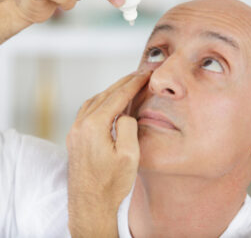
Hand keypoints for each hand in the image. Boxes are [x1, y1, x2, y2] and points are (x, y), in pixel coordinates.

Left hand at [67, 71, 150, 236]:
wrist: (90, 207)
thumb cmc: (111, 185)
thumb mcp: (129, 156)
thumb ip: (128, 126)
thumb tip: (125, 113)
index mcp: (94, 126)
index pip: (118, 96)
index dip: (134, 83)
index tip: (145, 74)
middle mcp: (80, 124)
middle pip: (105, 95)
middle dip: (124, 82)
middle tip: (138, 74)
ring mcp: (75, 131)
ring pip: (95, 101)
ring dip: (111, 91)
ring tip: (126, 85)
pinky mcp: (74, 138)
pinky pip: (87, 111)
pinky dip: (101, 101)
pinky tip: (108, 102)